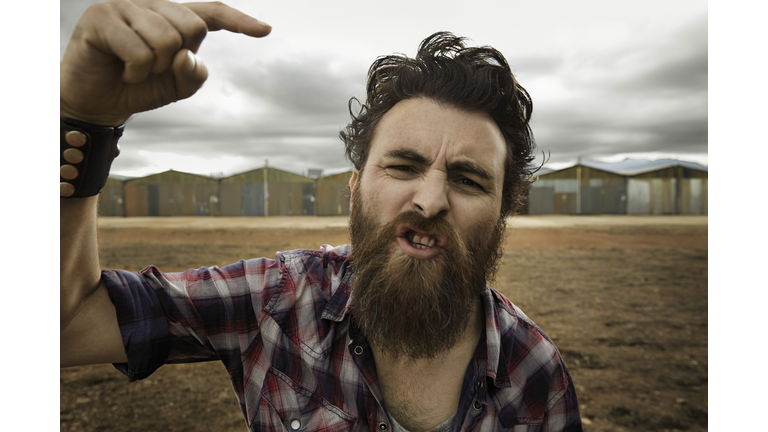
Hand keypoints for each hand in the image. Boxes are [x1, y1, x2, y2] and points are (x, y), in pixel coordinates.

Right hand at [60, 0, 270, 125]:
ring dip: (152, 67)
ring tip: (133, 68)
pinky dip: (134, 70)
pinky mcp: (101, 16)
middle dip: (177, 58)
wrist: (96, 102)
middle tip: (151, 68)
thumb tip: (186, 55)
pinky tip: (120, 68)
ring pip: (165, 40)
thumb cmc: (137, 88)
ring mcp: (124, 6)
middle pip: (192, 27)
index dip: (239, 21)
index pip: (212, 13)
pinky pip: (139, 51)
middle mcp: (150, 4)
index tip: (265, 31)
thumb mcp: (176, 86)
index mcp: (172, 17)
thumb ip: (194, 73)